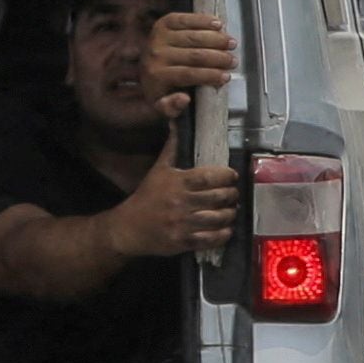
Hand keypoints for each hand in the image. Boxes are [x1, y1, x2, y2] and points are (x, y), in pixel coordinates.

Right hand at [110, 147, 241, 259]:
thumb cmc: (147, 195)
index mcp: (178, 182)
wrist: (129, 227)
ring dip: (230, 214)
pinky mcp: (183, 241)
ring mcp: (183, 224)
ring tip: (232, 210)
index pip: (210, 177)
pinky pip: (211, 238)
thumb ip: (172, 147)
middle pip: (219, 197)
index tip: (232, 176)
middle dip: (232, 195)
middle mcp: (181, 202)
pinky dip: (223, 234)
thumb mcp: (159, 169)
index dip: (227, 176)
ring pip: (218, 218)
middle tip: (234, 194)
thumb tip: (176, 121)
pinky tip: (226, 229)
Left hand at [145, 9, 237, 98]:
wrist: (144, 69)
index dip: (210, 75)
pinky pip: (185, 19)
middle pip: (193, 55)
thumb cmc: (159, 88)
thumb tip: (185, 99)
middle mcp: (156, 54)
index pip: (188, 74)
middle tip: (233, 61)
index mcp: (157, 76)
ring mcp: (159, 37)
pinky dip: (203, 21)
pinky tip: (218, 24)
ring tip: (231, 43)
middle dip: (218, 57)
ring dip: (215, 39)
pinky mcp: (162, 23)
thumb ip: (172, 107)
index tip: (227, 77)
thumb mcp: (162, 106)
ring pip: (192, 36)